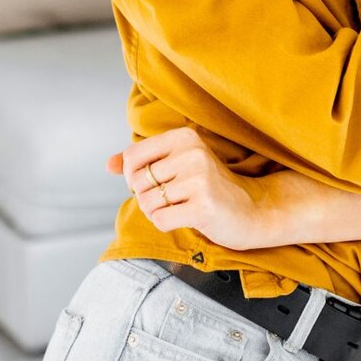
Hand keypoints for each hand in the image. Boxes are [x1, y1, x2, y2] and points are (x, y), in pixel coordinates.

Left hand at [108, 127, 268, 250]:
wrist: (253, 209)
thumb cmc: (210, 187)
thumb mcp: (178, 164)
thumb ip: (142, 162)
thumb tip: (108, 164)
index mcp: (184, 137)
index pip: (132, 156)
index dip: (133, 176)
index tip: (152, 183)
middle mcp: (191, 153)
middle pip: (137, 182)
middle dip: (146, 197)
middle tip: (170, 200)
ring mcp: (198, 179)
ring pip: (146, 203)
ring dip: (156, 212)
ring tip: (178, 208)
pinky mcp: (203, 206)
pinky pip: (160, 220)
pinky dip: (165, 224)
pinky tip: (185, 219)